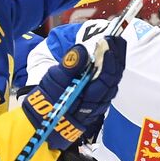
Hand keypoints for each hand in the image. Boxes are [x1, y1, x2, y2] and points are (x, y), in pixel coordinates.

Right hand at [21, 36, 127, 150]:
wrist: (43, 122)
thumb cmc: (47, 101)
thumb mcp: (53, 82)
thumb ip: (69, 67)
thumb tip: (82, 50)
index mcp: (87, 98)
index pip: (105, 77)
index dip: (109, 58)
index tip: (109, 41)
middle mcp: (98, 103)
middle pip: (113, 78)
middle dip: (116, 57)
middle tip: (116, 38)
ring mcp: (100, 104)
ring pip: (113, 82)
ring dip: (116, 62)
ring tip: (116, 44)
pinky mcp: (99, 103)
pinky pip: (110, 85)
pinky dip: (112, 70)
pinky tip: (113, 59)